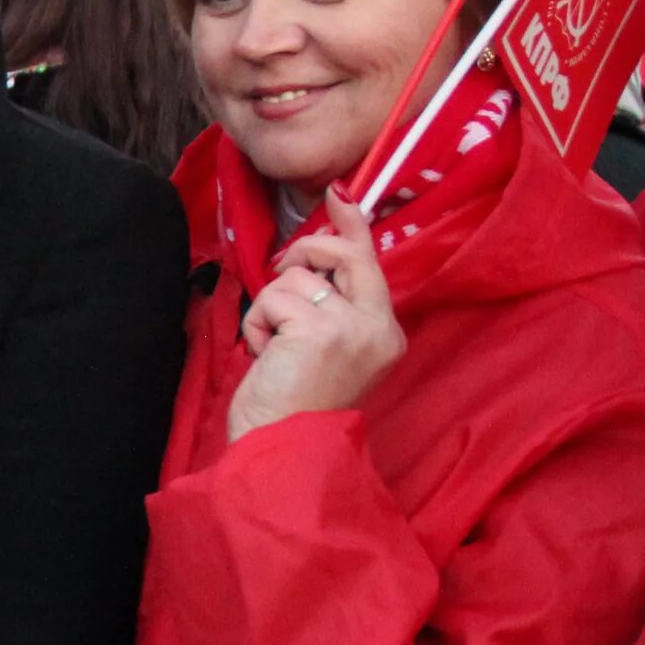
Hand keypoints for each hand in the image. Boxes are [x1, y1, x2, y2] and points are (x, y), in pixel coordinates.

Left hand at [228, 189, 406, 442]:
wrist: (284, 451)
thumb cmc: (295, 405)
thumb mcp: (324, 349)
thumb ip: (330, 305)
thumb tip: (312, 257)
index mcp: (386, 333)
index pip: (371, 263)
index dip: (352, 225)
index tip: (339, 193)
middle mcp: (379, 328)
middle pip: (344, 254)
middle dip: (305, 251)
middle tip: (281, 273)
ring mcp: (352, 327)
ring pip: (295, 279)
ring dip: (270, 309)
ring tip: (274, 349)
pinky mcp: (319, 330)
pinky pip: (273, 299)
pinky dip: (257, 324)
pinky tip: (265, 356)